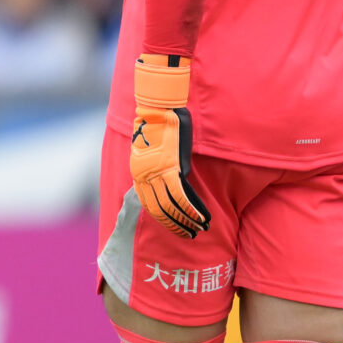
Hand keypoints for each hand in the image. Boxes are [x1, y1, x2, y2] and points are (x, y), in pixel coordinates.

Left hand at [131, 53, 210, 238]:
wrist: (158, 107)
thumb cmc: (157, 125)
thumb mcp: (153, 150)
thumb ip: (158, 166)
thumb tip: (170, 179)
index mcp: (139, 173)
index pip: (150, 205)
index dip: (164, 220)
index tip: (176, 228)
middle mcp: (145, 176)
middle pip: (160, 210)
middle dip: (176, 225)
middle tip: (190, 235)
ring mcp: (157, 172)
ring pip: (172, 206)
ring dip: (187, 221)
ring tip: (200, 229)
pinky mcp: (171, 166)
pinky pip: (182, 195)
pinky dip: (193, 209)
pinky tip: (203, 218)